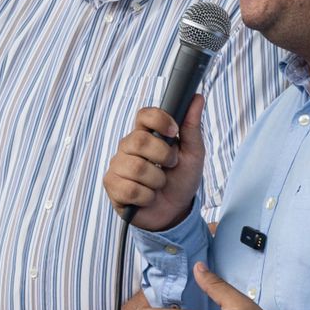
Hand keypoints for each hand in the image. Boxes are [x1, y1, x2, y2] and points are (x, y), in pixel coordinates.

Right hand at [103, 95, 206, 230]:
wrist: (175, 212)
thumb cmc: (181, 180)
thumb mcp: (193, 154)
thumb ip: (192, 127)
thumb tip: (197, 98)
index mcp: (146, 134)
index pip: (144, 115)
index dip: (159, 120)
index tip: (174, 132)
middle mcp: (128, 147)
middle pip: (138, 140)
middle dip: (163, 155)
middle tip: (171, 165)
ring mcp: (118, 166)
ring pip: (136, 168)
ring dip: (157, 181)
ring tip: (159, 185)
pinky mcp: (112, 186)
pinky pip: (130, 189)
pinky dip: (147, 197)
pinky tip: (148, 197)